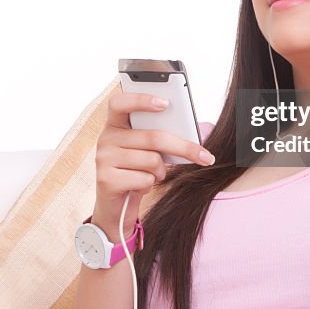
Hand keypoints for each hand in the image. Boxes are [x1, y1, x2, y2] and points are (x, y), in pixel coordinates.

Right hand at [91, 91, 213, 240]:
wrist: (115, 208)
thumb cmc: (135, 172)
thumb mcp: (145, 151)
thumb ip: (157, 137)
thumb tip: (193, 132)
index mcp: (114, 124)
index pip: (120, 103)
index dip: (141, 100)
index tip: (165, 102)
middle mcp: (106, 138)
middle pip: (152, 136)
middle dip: (183, 147)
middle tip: (206, 156)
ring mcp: (103, 159)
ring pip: (152, 160)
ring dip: (161, 171)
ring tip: (153, 175)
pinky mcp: (106, 180)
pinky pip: (144, 179)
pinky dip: (150, 184)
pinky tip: (140, 186)